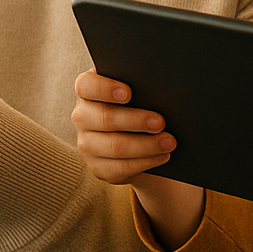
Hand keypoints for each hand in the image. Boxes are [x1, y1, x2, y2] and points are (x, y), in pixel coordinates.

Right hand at [71, 68, 203, 249]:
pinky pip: (119, 168)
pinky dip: (145, 162)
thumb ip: (142, 83)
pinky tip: (163, 156)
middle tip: (161, 122)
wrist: (139, 133)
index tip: (129, 93)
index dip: (105, 89)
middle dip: (136, 120)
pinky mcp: (97, 166)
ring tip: (170, 141)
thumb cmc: (141, 101)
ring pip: (114, 146)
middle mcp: (82, 116)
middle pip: (105, 118)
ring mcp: (87, 143)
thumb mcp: (139, 89)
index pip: (86, 85)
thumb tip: (163, 83)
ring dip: (146, 145)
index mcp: (88, 90)